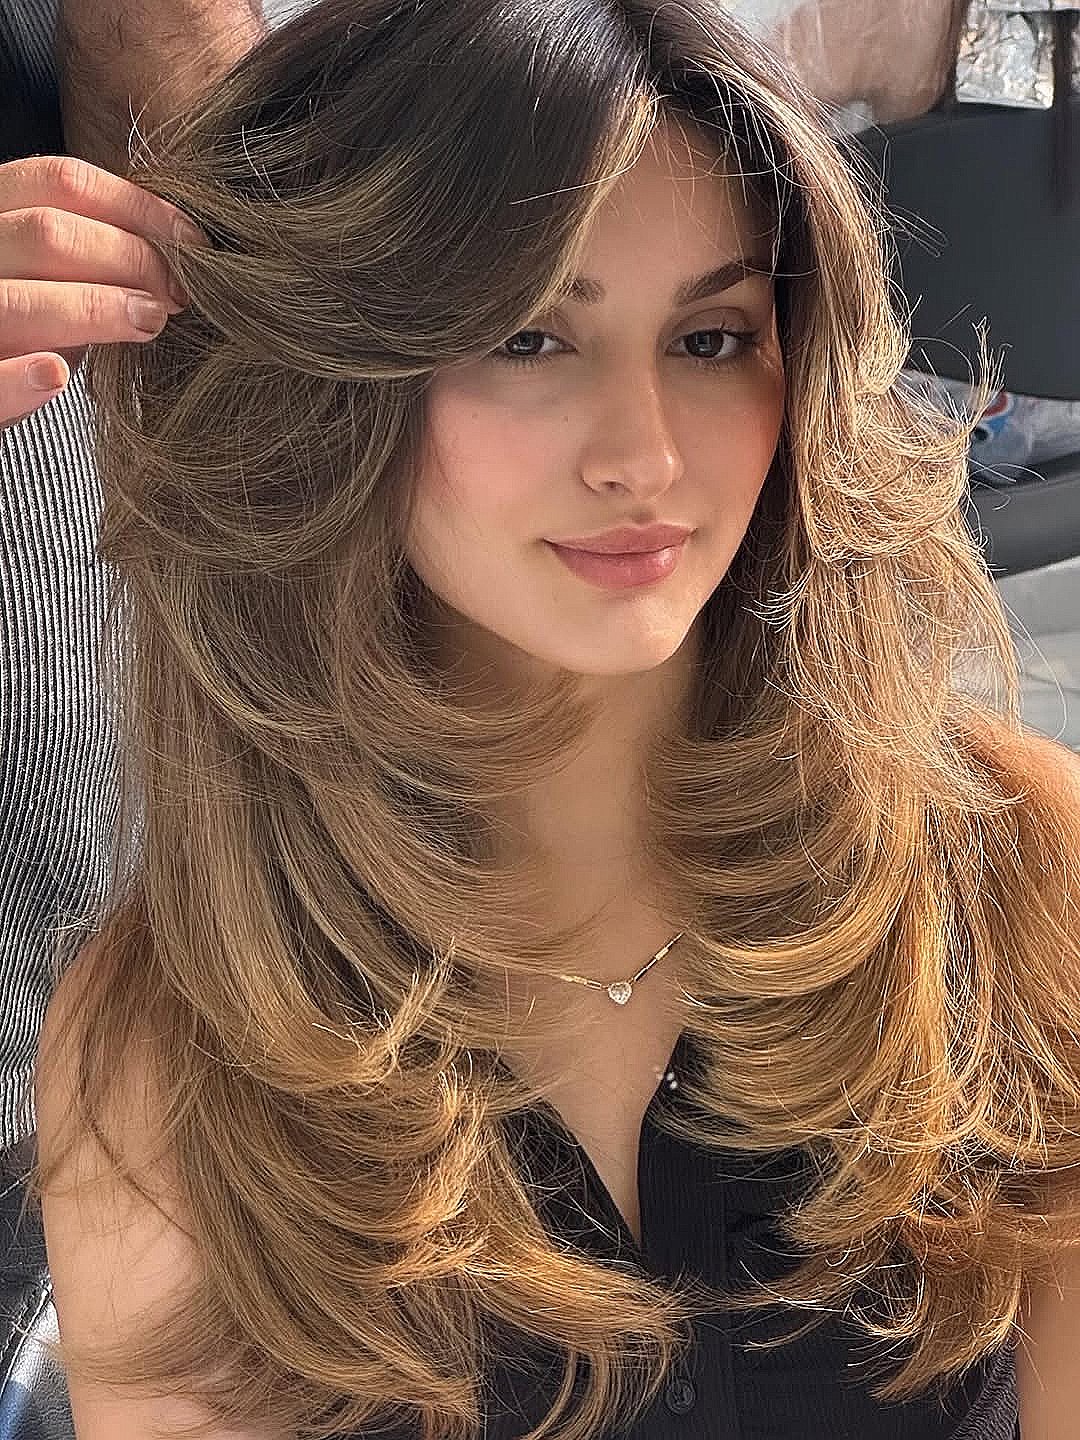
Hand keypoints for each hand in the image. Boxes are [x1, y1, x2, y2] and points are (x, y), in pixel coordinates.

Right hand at [0, 153, 207, 430]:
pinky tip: (55, 375)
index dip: (139, 207)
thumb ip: (91, 260)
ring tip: (148, 322)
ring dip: (94, 309)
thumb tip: (175, 259)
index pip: (64, 182)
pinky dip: (19, 377)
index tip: (192, 241)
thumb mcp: (48, 274)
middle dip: (130, 259)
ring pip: (18, 299)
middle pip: (49, 232)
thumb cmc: (23, 327)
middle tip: (178, 295)